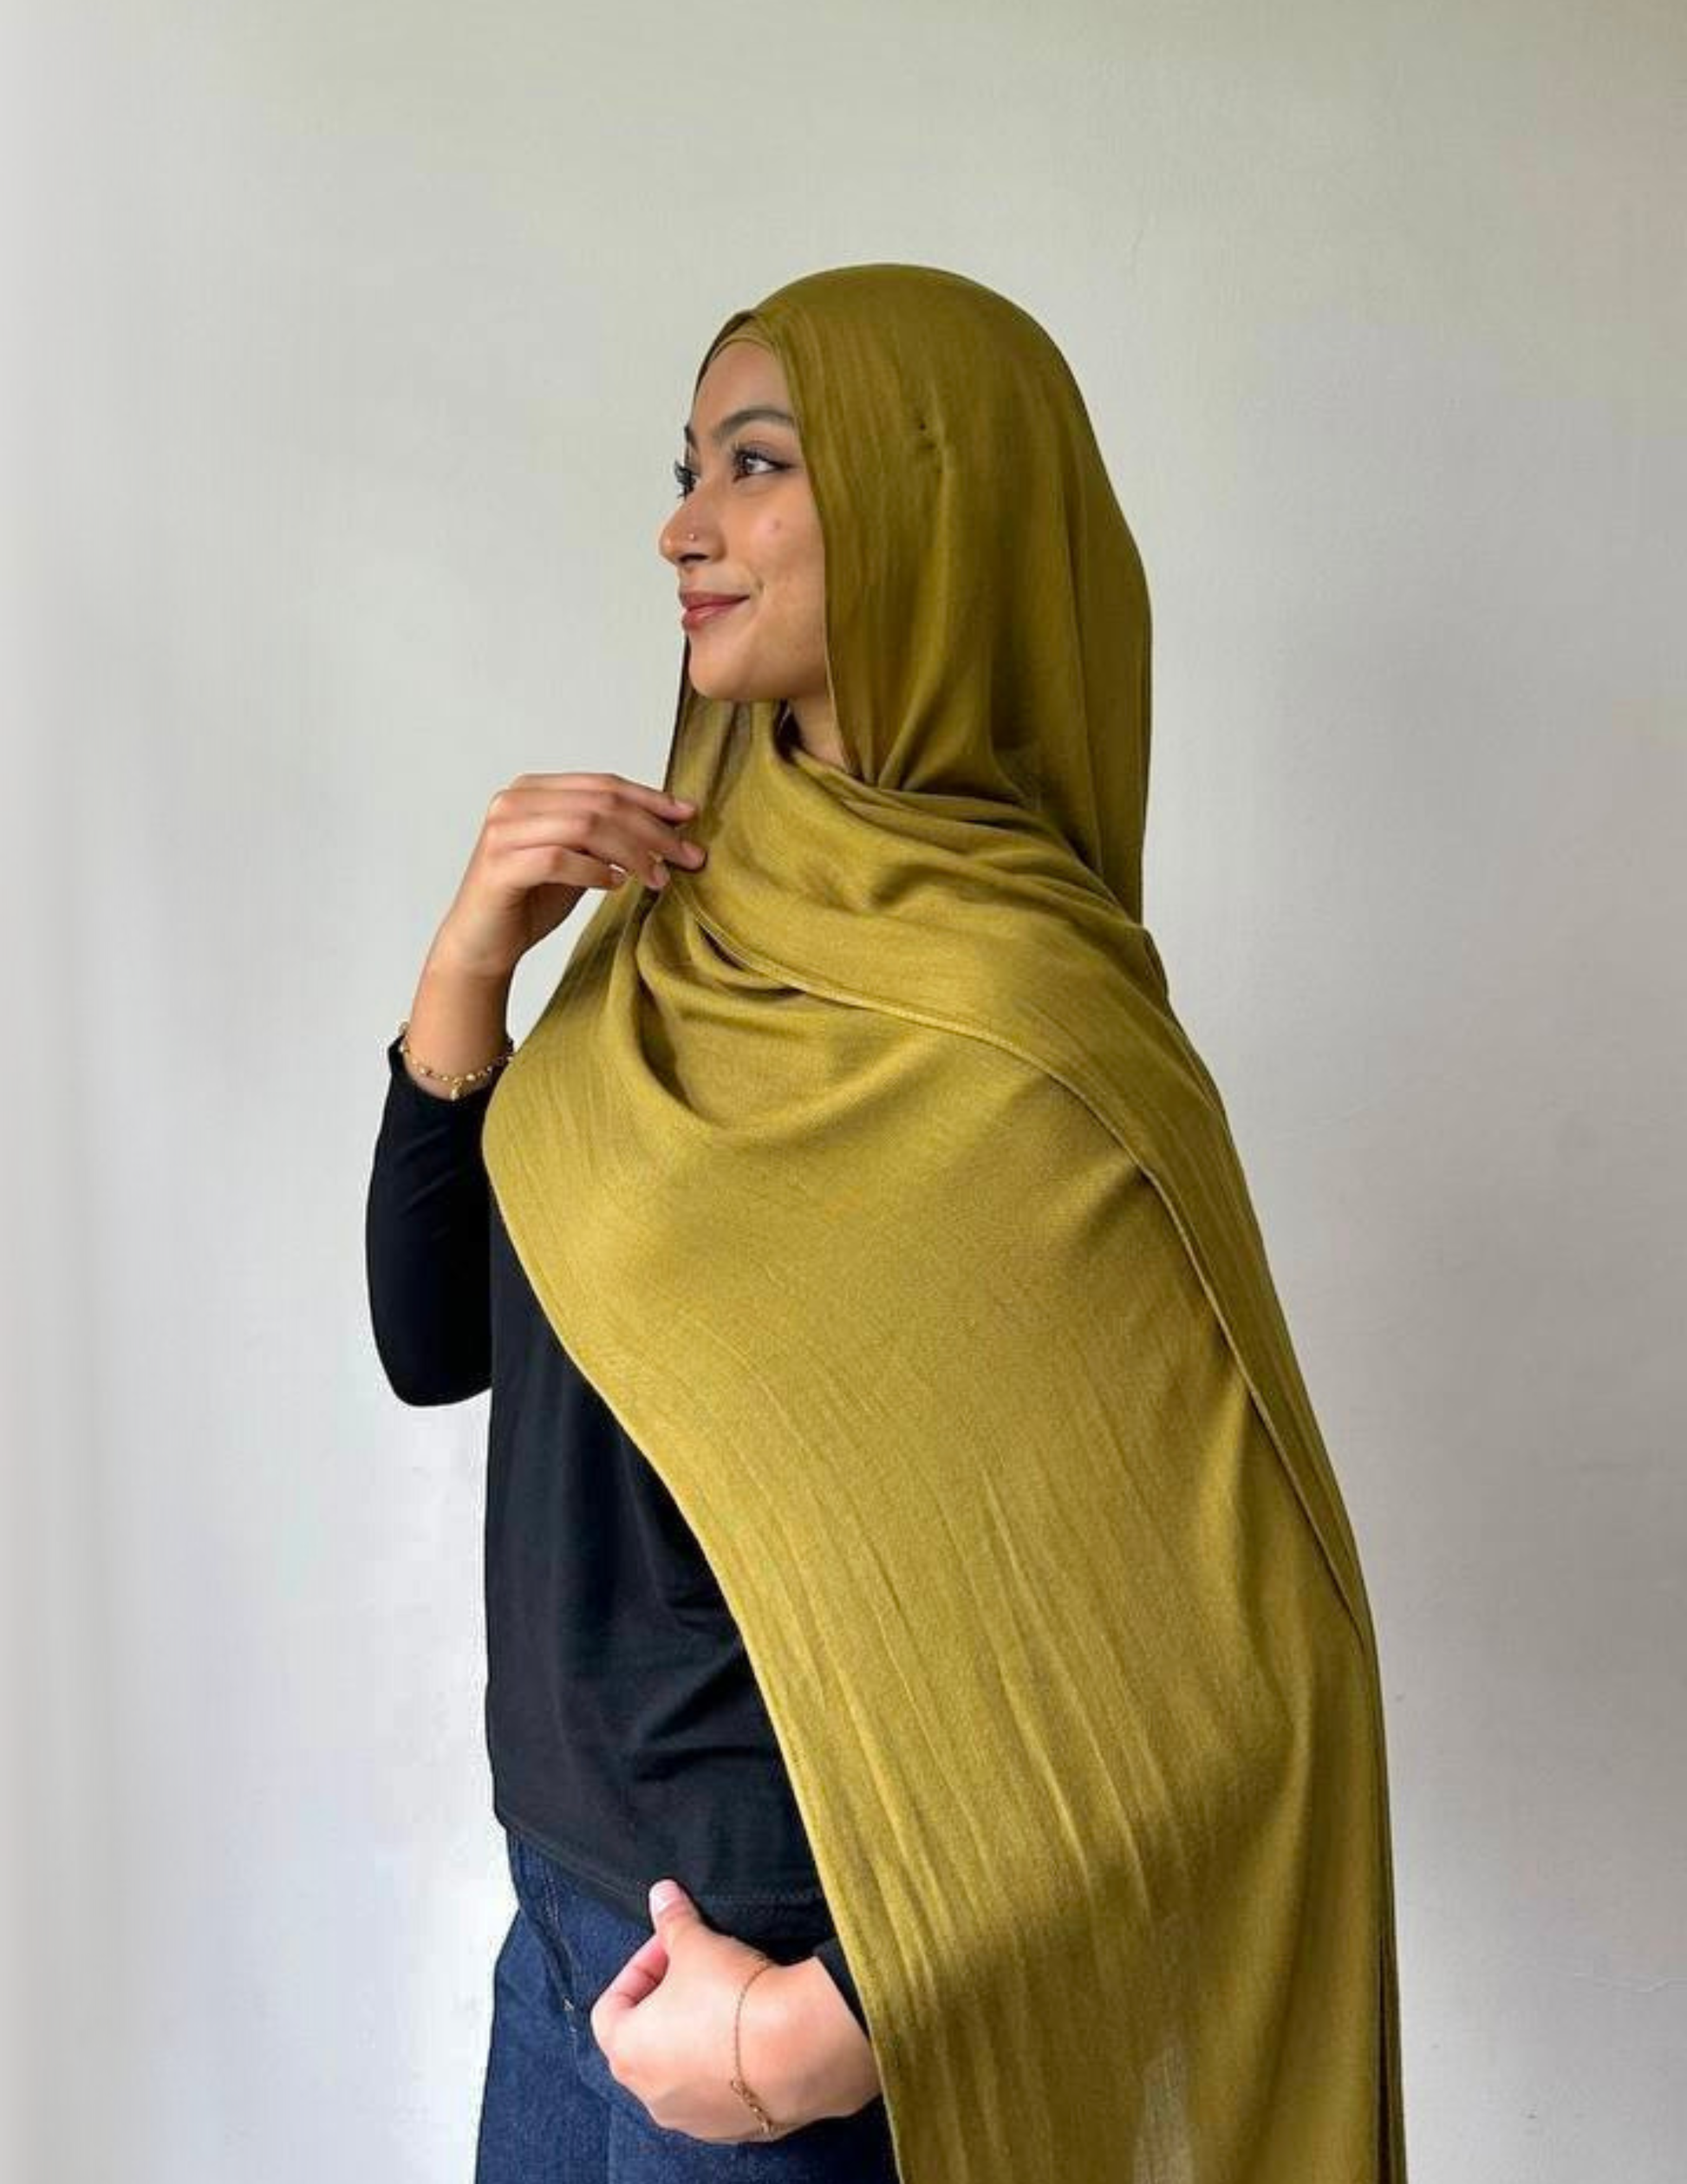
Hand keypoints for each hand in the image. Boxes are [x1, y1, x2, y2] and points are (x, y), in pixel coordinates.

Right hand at [431, 772, 707, 982]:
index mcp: (534, 790)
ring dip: (631, 852)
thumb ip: (608, 836)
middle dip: (652, 829)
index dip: (651, 799)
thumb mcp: (579, 858)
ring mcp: (503, 831)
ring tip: (657, 879)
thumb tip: (670, 823)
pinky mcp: (499, 865)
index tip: (690, 816)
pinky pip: (559, 859)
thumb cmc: (531, 899)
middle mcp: (514, 801)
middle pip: (601, 803)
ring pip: (585, 826)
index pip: (604, 784)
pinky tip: (615, 884)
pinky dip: (594, 870)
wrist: (482, 943)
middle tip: (687, 857)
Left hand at [590, 1879, 879, 2142]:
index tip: (671, 1945)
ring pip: (680, 2073)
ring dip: (694, 2038)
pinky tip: (754, 2038)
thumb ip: (673, 1921)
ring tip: (728, 2004)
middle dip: (666, 2001)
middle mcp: (651, 2097)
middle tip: (697, 1970)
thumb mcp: (698, 1945)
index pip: (611, 2007)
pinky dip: (727, 2067)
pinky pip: (719, 2093)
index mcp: (628, 2052)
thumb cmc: (732, 1996)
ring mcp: (693, 2121)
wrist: (799, 2049)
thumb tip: (660, 1894)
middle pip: (644, 2042)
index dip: (639, 1967)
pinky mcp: (734, 2131)